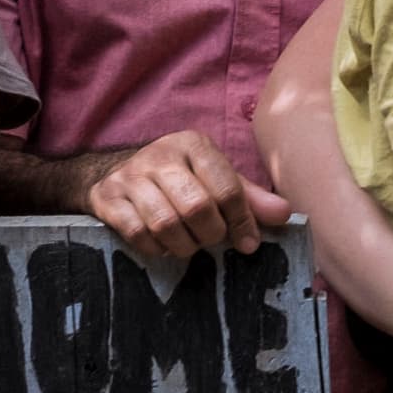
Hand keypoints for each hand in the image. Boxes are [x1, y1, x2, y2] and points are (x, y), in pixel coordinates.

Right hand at [86, 130, 289, 261]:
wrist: (111, 172)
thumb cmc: (176, 178)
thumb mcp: (214, 179)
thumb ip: (248, 197)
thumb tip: (285, 214)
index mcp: (193, 144)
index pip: (226, 186)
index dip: (241, 220)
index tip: (248, 243)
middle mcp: (160, 155)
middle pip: (196, 207)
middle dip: (210, 234)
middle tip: (211, 242)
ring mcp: (130, 176)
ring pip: (165, 223)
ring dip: (183, 245)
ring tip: (188, 245)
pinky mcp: (107, 198)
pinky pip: (136, 233)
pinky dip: (155, 248)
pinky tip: (162, 245)